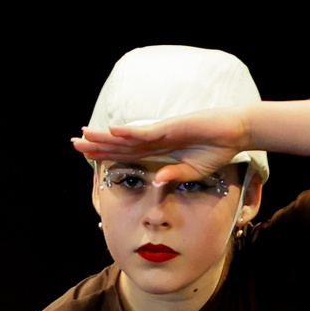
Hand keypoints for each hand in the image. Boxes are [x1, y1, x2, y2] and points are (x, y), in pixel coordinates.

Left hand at [72, 107, 252, 177]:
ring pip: (127, 136)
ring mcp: (161, 132)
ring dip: (105, 136)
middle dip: (97, 144)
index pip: (127, 154)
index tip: (88, 156)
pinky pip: (146, 131)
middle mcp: (155, 139)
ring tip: (84, 135)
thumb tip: (156, 182)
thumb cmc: (216, 151)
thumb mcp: (193, 171)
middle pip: (120, 143)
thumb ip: (174, 177)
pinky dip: (129, 131)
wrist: (235, 134)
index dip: (107, 154)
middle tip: (74, 143)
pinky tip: (112, 130)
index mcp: (159, 151)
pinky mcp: (170, 127)